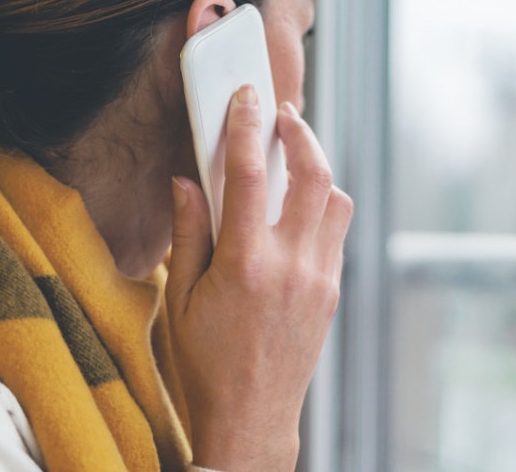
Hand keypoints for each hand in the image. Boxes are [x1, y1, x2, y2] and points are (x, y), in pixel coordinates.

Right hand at [165, 85, 352, 470]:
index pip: (248, 176)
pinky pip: (336, 233)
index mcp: (244, 264)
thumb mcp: (178, 299)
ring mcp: (319, 279)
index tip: (246, 96)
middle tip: (285, 116)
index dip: (246, 127)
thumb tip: (186, 180)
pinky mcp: (331, 292)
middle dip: (302, 133)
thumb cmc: (205, 363)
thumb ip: (187, 233)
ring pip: (337, 201)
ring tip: (293, 161)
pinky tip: (296, 211)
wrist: (252, 419)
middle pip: (313, 175)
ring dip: (318, 171)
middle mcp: (290, 266)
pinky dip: (321, 207)